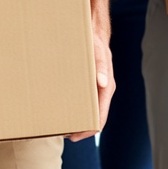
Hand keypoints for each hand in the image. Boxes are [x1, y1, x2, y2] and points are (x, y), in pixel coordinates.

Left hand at [66, 21, 113, 141]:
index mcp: (107, 89)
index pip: (100, 118)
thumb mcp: (98, 53)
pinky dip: (75, 106)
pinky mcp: (89, 82)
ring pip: (88, 109)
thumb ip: (100, 67)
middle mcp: (103, 91)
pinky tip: (61, 105)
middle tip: (62, 133)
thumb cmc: (96, 43)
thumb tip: (102, 83)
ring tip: (60, 122)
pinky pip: (83, 98)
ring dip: (77, 117)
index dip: (88, 130)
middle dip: (80, 128)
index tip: (74, 136)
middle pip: (94, 117)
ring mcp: (96, 87)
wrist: (94, 31)